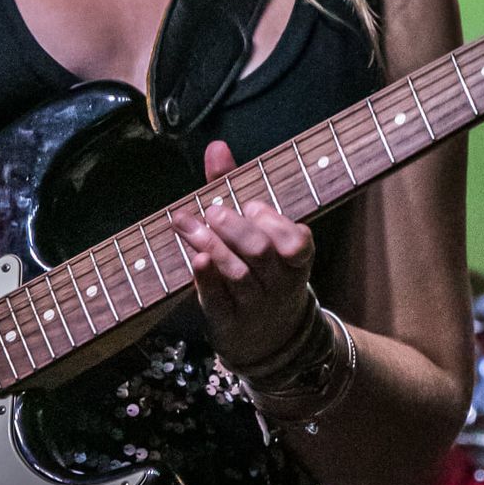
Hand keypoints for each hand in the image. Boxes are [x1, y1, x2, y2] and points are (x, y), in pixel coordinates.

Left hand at [170, 140, 316, 369]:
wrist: (268, 338)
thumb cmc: (259, 268)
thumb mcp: (256, 228)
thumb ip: (234, 185)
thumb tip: (216, 146)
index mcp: (295, 258)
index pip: (296, 240)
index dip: (273, 221)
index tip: (250, 205)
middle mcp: (279, 282)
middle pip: (261, 252)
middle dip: (235, 227)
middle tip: (214, 211)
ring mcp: (256, 306)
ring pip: (238, 275)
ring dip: (211, 245)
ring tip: (186, 224)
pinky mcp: (230, 323)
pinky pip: (218, 302)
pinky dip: (206, 280)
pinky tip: (194, 260)